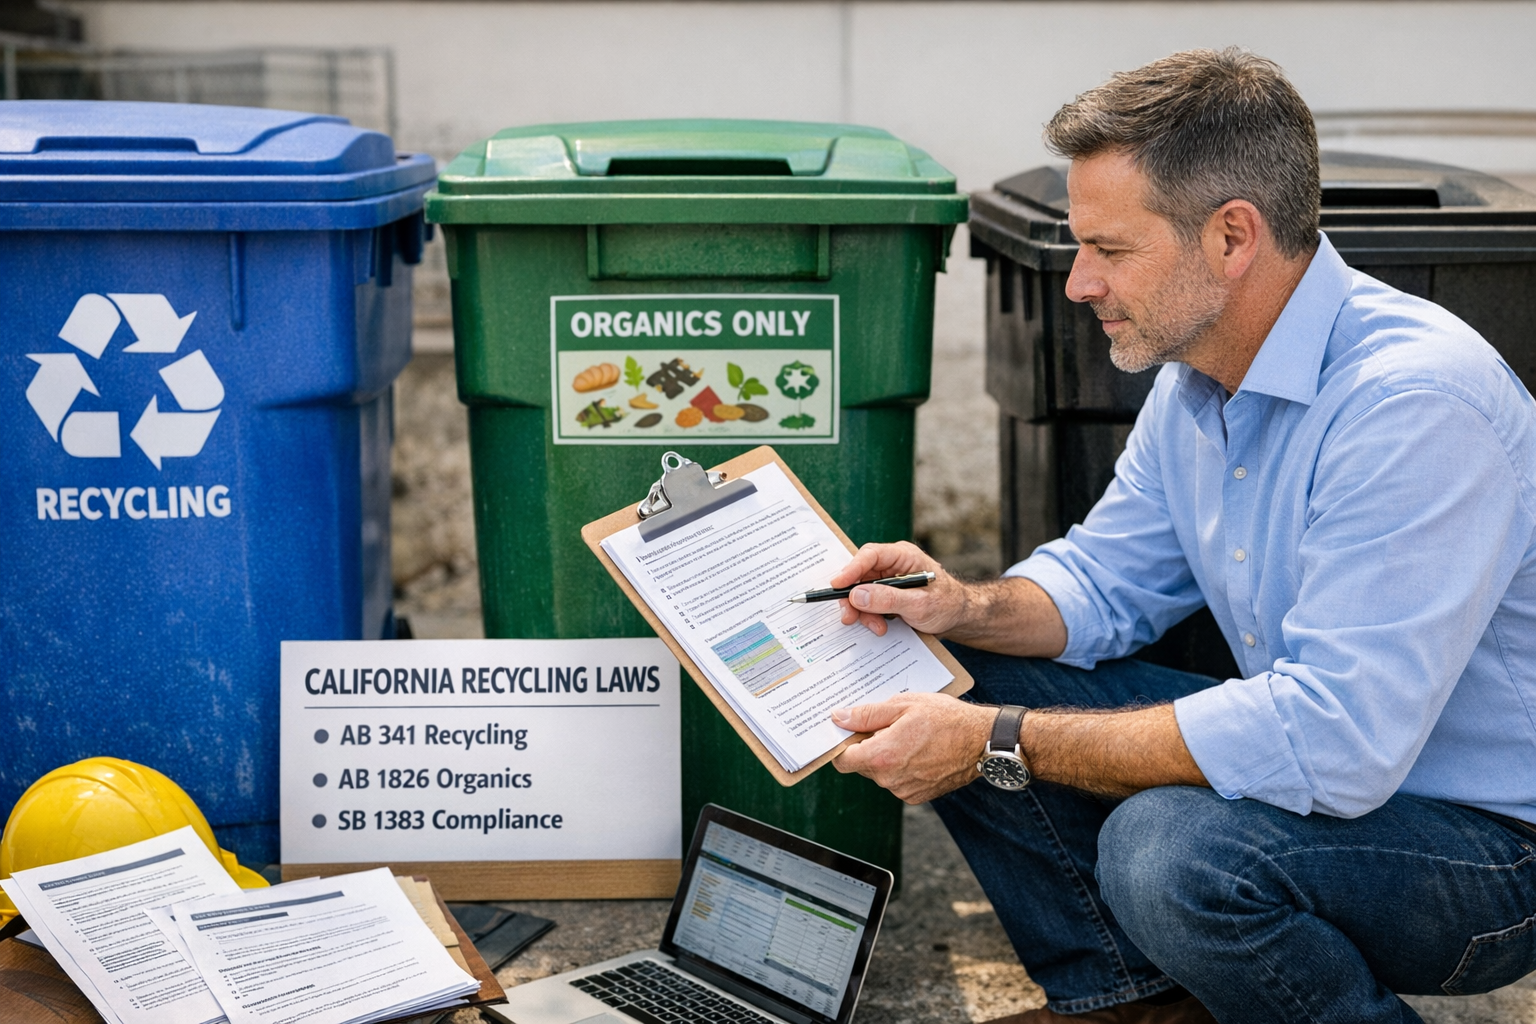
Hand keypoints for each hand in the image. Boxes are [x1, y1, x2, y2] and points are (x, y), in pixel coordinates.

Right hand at [829, 542, 969, 636]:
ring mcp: (888, 579)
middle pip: (860, 575)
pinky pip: (868, 602)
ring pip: (861, 591)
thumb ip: (888, 600)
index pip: (871, 555)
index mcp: (903, 556)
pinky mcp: (886, 594)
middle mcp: (893, 564)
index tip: (838, 585)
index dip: (851, 569)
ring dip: (864, 612)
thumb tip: (857, 595)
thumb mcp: (919, 605)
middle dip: (853, 598)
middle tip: (849, 617)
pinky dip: (870, 616)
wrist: (958, 618)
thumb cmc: (947, 605)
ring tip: (877, 628)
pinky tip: (881, 626)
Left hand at [830, 693, 993, 803]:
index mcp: (881, 756)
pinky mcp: (918, 796)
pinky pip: (898, 782)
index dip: (843, 744)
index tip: (850, 731)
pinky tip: (919, 751)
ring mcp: (904, 791)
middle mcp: (890, 780)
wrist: (982, 741)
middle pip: (861, 765)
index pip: (842, 760)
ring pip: (880, 773)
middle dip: (868, 747)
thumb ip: (866, 715)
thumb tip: (839, 718)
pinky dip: (902, 768)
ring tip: (909, 737)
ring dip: (886, 757)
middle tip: (888, 726)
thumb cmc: (946, 719)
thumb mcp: (902, 705)